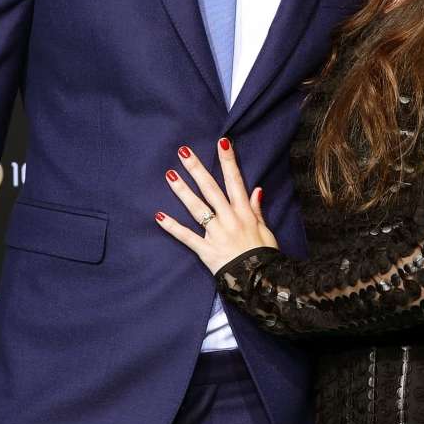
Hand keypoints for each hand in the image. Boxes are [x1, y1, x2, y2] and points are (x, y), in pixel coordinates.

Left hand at [155, 139, 277, 273]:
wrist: (262, 282)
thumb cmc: (265, 255)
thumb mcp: (266, 230)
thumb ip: (257, 209)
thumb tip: (257, 188)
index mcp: (244, 212)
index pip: (235, 180)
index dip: (228, 160)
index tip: (222, 141)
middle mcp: (229, 218)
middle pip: (211, 188)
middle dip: (197, 168)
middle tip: (183, 151)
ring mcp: (216, 233)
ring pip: (197, 208)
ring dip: (182, 190)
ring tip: (170, 174)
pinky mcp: (206, 250)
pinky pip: (186, 236)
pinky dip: (172, 227)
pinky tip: (158, 216)